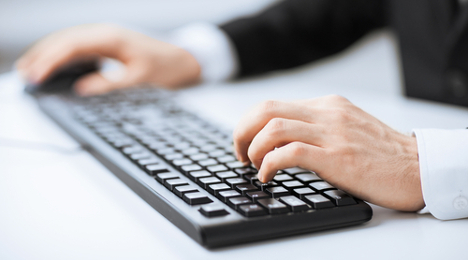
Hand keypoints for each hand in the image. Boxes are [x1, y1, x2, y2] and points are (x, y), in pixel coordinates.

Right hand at [16, 23, 200, 95]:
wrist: (180, 57)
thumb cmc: (163, 65)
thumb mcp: (139, 77)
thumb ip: (110, 82)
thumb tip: (82, 89)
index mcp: (110, 37)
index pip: (72, 45)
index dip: (51, 60)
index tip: (36, 74)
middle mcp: (104, 32)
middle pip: (64, 40)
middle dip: (42, 56)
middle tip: (25, 75)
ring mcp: (103, 36)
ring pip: (68, 41)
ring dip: (48, 53)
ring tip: (29, 69)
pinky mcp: (105, 44)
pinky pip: (77, 46)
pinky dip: (61, 55)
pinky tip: (52, 64)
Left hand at [233, 95, 423, 210]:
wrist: (417, 168)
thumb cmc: (381, 154)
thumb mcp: (346, 127)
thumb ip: (317, 126)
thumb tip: (281, 139)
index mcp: (327, 105)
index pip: (273, 104)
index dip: (249, 124)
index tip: (244, 143)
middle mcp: (327, 113)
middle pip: (266, 110)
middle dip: (242, 131)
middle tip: (239, 154)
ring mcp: (332, 133)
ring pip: (273, 128)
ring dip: (252, 148)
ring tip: (252, 165)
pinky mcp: (337, 157)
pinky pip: (290, 153)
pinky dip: (269, 164)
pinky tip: (267, 176)